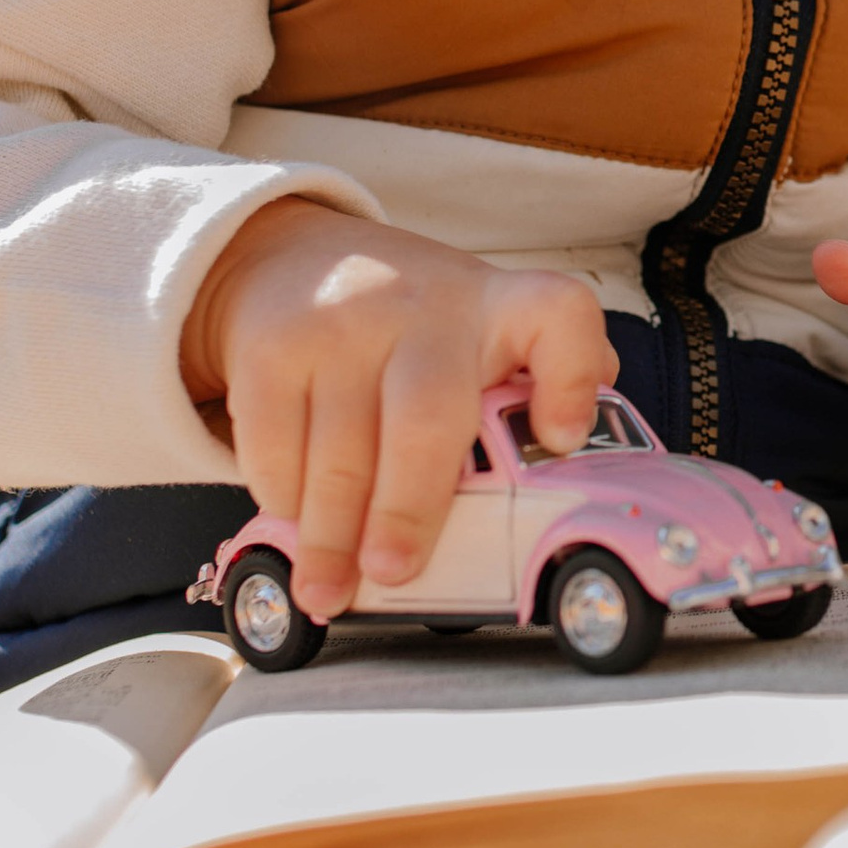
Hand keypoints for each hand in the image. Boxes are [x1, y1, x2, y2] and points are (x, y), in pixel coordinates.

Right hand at [181, 199, 611, 620]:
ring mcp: (344, 324)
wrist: (300, 258)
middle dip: (408, 507)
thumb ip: (546, 378)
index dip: (572, 379)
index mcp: (500, 309)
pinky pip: (273, 441)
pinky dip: (282, 495)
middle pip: (426, 414)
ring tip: (328, 590)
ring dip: (330, 533)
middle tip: (392, 571)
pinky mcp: (272, 346)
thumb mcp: (489, 328)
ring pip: (338, 447)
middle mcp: (426, 310)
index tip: (563, 441)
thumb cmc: (417, 326)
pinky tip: (293, 521)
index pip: (559, 315)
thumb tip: (575, 454)